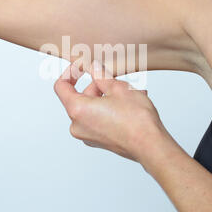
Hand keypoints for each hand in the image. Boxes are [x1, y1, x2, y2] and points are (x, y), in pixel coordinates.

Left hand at [54, 60, 172, 162]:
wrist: (150, 145)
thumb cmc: (136, 119)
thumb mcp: (118, 88)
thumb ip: (101, 75)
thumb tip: (93, 67)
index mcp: (77, 110)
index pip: (61, 86)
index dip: (70, 72)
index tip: (82, 67)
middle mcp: (77, 125)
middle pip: (80, 97)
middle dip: (97, 85)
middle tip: (116, 79)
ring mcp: (87, 136)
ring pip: (91, 108)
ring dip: (107, 96)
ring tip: (130, 92)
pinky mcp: (98, 141)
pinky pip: (98, 119)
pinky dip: (109, 109)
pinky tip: (129, 104)